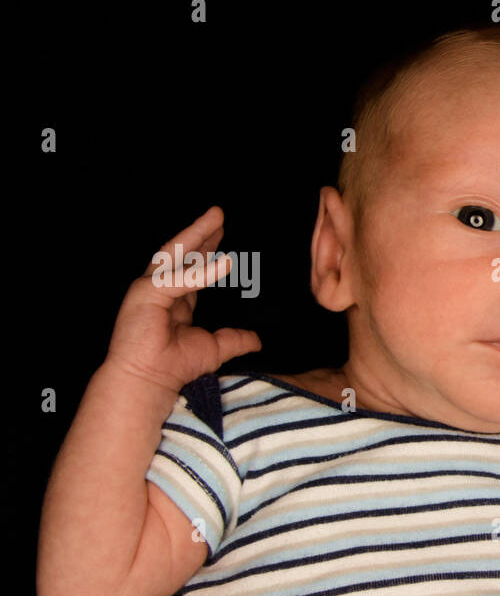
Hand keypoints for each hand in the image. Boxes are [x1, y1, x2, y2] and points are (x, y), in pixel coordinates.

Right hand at [103, 206, 261, 394]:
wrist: (150, 382)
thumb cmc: (174, 367)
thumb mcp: (215, 348)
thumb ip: (235, 339)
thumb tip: (258, 340)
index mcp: (174, 300)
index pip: (192, 267)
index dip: (207, 250)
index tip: (222, 231)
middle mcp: (159, 289)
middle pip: (182, 253)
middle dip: (201, 233)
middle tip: (219, 213)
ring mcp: (149, 290)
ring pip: (175, 254)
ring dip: (196, 235)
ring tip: (216, 218)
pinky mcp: (145, 295)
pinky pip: (177, 279)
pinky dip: (200, 272)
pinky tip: (223, 263)